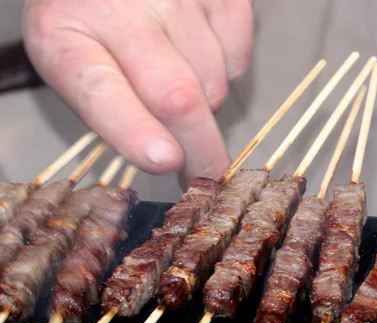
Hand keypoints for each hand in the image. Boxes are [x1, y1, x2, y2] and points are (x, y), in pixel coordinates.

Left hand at [23, 0, 252, 183]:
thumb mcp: (75, 60)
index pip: (99, 89)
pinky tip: (201, 56)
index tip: (165, 160)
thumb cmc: (93, 20)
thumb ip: (110, 108)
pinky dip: (227, 72)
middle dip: (201, 150)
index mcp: (64, 33)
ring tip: (184, 84)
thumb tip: (169, 158)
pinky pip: (238, 57)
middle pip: (176, 95)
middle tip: (209, 176)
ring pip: (214, 83)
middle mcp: (117, 8)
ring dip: (208, 103)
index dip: (134, 130)